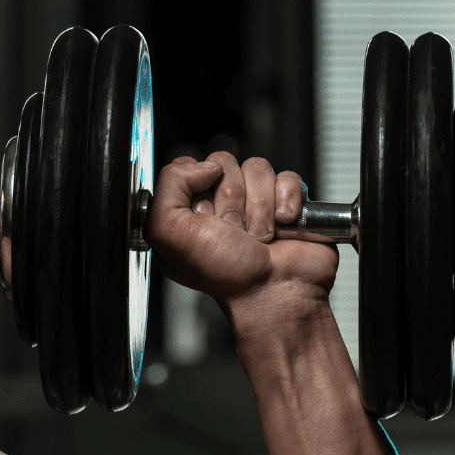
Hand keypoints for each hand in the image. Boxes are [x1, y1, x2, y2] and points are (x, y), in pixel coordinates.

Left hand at [149, 152, 336, 307]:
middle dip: (231, 199)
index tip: (203, 218)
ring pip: (257, 167)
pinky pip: (287, 176)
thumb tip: (204, 164)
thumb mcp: (169, 233)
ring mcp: (253, 202)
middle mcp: (217, 205)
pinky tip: (283, 225)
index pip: (187, 167)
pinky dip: (287, 200)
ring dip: (259, 206)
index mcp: (185, 212)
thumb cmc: (224, 273)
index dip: (197, 188)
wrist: (274, 291)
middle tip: (233, 231)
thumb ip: (167, 186)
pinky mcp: (286, 201)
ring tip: (258, 236)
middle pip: (224, 163)